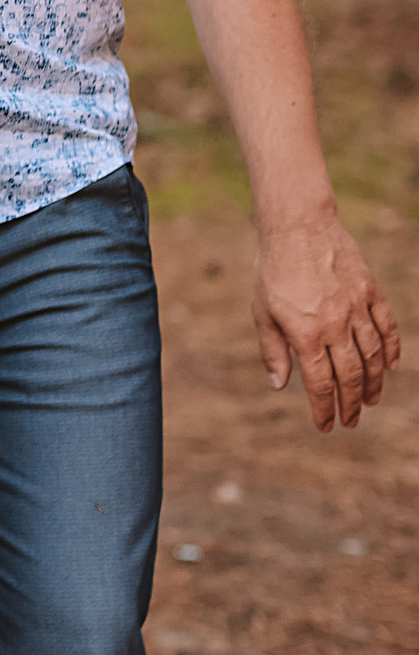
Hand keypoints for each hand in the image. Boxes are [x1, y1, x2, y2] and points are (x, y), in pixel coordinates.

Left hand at [252, 212, 400, 429]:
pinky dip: (392, 350)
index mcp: (306, 333)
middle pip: (350, 376)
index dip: (324, 409)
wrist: (298, 227)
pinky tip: (391, 366)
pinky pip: (387, 328)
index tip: (326, 427)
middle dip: (350, 404)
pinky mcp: (371, 293)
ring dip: (374, 383)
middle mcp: (336, 326)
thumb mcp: (262, 311)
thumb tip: (279, 386)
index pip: (321, 383)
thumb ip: (273, 349)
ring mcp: (357, 309)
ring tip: (370, 401)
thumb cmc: (273, 269)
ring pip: (374, 357)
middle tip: (351, 422)